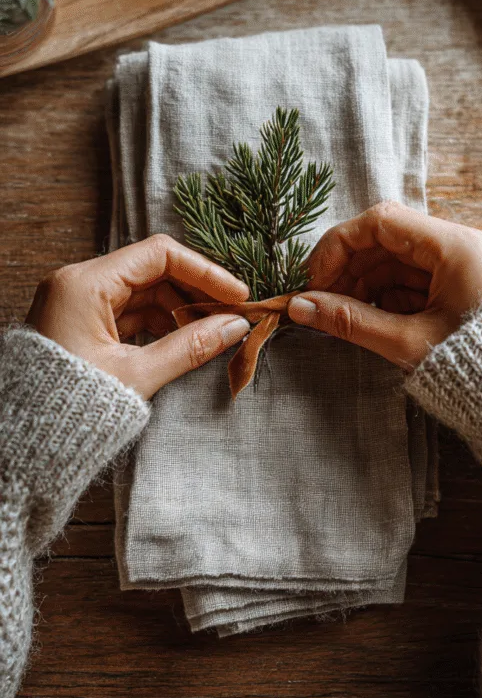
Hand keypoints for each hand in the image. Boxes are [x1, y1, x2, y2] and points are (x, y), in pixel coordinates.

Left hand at [26, 234, 249, 398]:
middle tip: (232, 314)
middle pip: (152, 270)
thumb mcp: (137, 375)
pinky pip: (130, 310)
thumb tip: (235, 327)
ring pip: (144, 290)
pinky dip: (160, 321)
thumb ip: (190, 347)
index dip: (204, 272)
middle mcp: (79, 283)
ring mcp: (79, 301)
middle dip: (195, 292)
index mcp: (85, 284)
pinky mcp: (82, 321)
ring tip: (213, 331)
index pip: (159, 255)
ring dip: (180, 308)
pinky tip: (186, 338)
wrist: (29, 442)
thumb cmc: (73, 408)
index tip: (237, 294)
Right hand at [288, 201, 481, 368]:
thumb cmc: (474, 368)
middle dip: (349, 269)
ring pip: (397, 260)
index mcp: (456, 247)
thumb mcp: (406, 342)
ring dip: (364, 284)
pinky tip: (368, 319)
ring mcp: (462, 265)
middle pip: (388, 240)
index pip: (382, 221)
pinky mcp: (460, 286)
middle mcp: (461, 246)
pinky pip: (412, 279)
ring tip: (341, 316)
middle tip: (320, 302)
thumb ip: (350, 320)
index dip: (339, 245)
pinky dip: (385, 296)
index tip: (314, 278)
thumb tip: (300, 307)